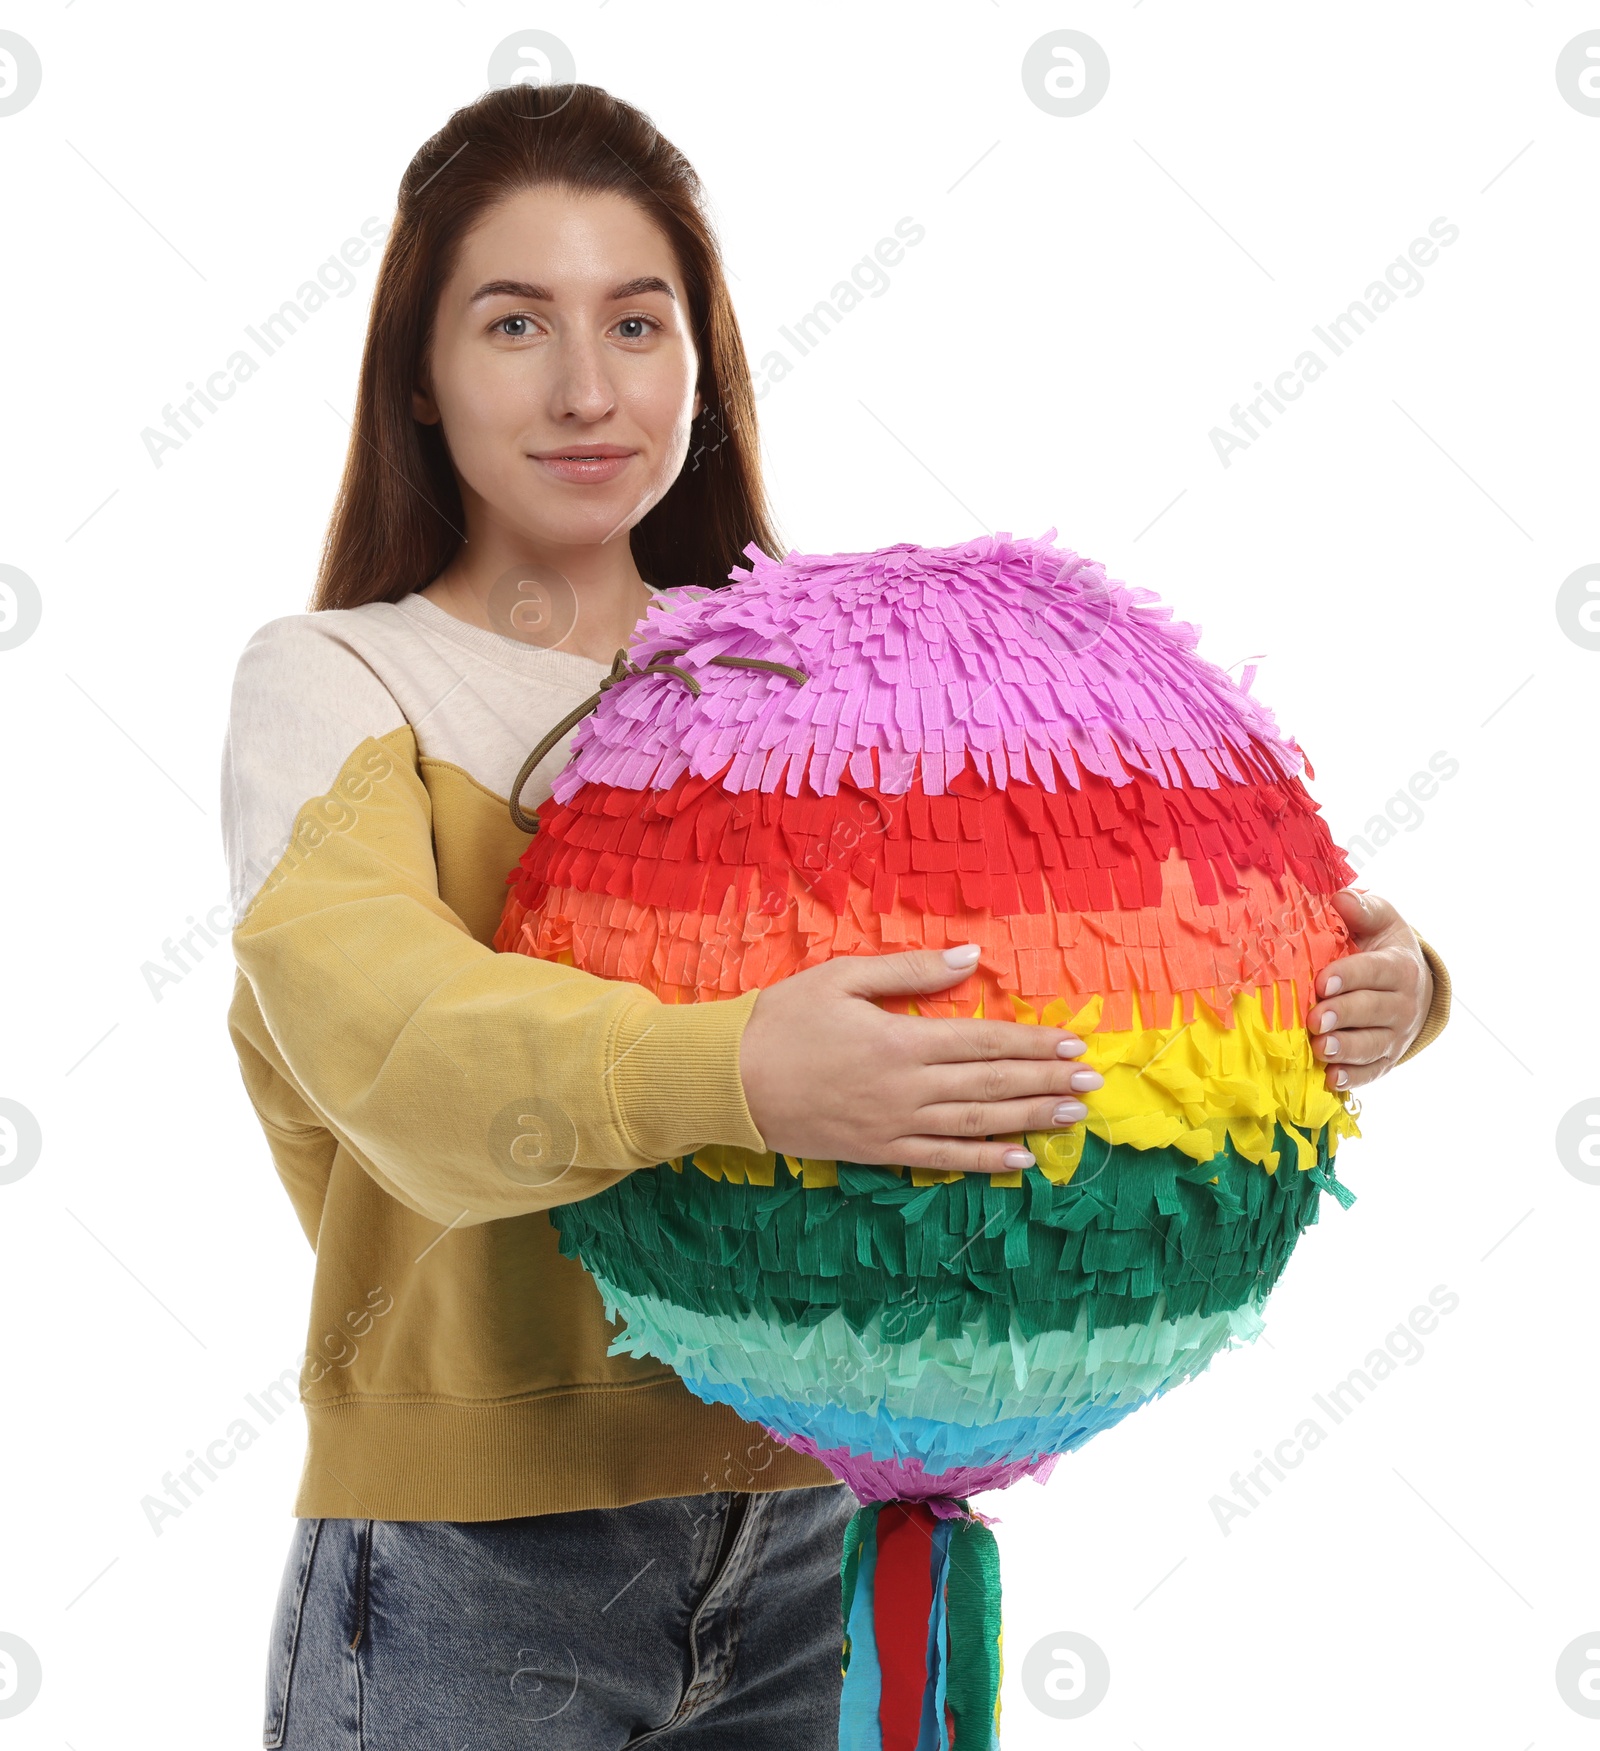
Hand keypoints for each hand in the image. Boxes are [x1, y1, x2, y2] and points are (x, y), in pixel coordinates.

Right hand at [739, 945, 1102, 1173]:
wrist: (727, 1080)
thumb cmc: (781, 1020)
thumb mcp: (842, 977)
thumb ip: (911, 971)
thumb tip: (972, 957)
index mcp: (901, 1039)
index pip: (984, 1041)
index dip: (1033, 1043)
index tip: (1072, 1043)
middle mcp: (906, 1087)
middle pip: (991, 1085)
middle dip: (1046, 1082)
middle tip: (1092, 1083)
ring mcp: (894, 1126)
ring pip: (977, 1124)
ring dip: (1030, 1120)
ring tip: (1071, 1116)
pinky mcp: (877, 1153)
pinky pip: (941, 1160)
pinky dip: (984, 1162)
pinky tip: (1019, 1161)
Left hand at [1311, 890, 1433, 1091]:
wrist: (1411, 983)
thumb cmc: (1383, 946)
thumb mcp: (1381, 921)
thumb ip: (1364, 910)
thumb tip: (1341, 898)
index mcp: (1400, 967)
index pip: (1375, 972)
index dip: (1350, 976)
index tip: (1322, 981)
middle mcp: (1403, 1004)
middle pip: (1373, 1011)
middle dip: (1343, 1015)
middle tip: (1315, 1018)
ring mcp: (1395, 1035)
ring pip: (1372, 1045)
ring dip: (1346, 1049)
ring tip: (1320, 1048)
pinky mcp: (1385, 1059)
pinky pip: (1372, 1072)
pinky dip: (1353, 1077)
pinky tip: (1331, 1079)